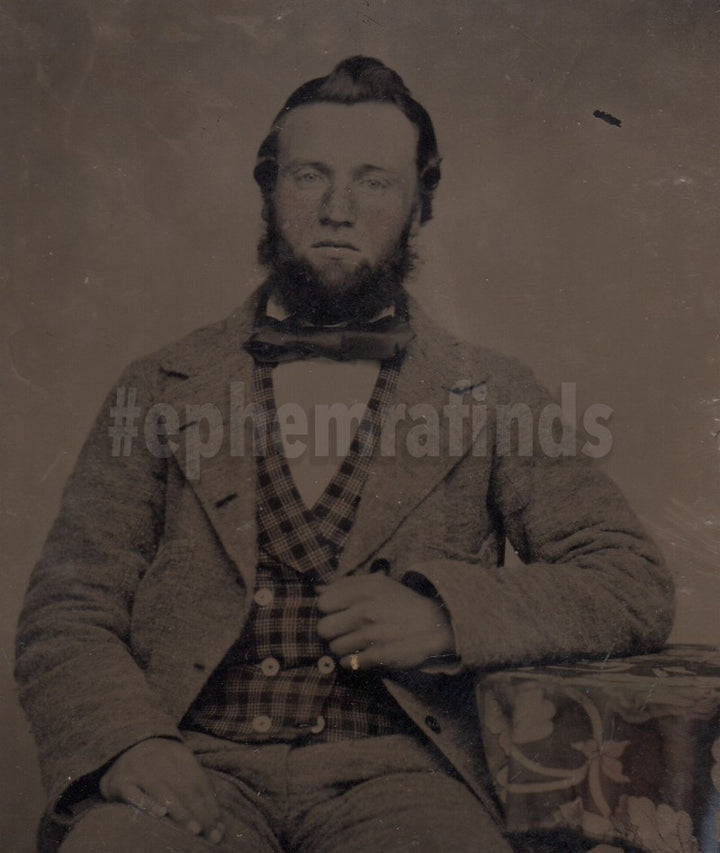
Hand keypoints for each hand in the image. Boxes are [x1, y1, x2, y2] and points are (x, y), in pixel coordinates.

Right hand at [99, 737, 223, 843]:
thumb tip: (216, 820)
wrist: (122, 747)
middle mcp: (160, 759)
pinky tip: (161, 815)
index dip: (210, 804)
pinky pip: (135, 794)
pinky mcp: (120, 782)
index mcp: (178, 754)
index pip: (199, 781)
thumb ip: (195, 787)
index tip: (218, 826)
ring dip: (181, 811)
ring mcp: (139, 769)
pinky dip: (149, 804)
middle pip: (185, 787)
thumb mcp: (177, 766)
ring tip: (195, 829)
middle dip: (200, 812)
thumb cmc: (157, 765)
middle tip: (210, 833)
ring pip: (163, 791)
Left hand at [316, 574, 454, 670]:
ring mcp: (371, 635)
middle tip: (344, 629)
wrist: (435, 625)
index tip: (338, 611)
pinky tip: (362, 654)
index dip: (328, 608)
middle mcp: (365, 611)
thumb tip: (317, 588)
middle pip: (323, 628)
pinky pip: (348, 663)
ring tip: (356, 642)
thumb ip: (347, 584)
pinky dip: (351, 661)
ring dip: (342, 646)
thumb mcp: (378, 584)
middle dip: (331, 630)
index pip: (323, 603)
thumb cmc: (402, 602)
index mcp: (364, 591)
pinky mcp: (379, 656)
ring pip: (334, 648)